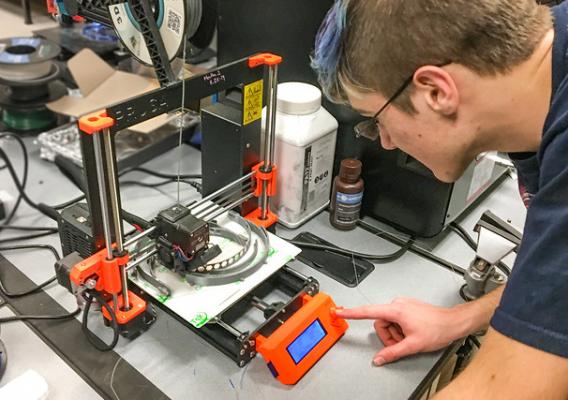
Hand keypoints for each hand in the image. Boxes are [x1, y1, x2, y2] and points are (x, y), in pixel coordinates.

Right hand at [336, 297, 464, 365]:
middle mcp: (397, 304)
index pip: (368, 311)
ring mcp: (403, 305)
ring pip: (388, 323)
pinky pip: (396, 320)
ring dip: (395, 334)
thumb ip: (393, 352)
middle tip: (401, 343)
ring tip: (410, 338)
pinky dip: (400, 329)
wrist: (453, 323)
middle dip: (388, 336)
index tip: (339, 311)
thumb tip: (379, 359)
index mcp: (396, 310)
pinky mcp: (407, 307)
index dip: (351, 313)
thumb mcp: (413, 345)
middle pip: (380, 323)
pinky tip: (412, 333)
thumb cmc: (438, 329)